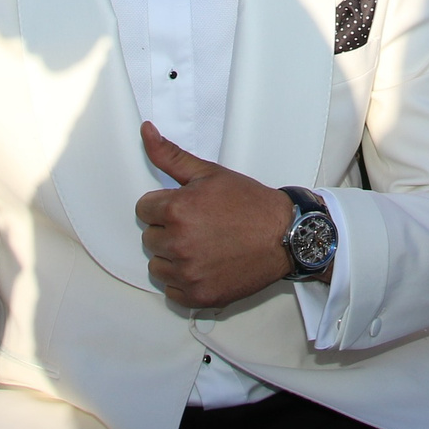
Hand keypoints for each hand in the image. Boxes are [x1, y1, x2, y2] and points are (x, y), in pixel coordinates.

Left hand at [134, 123, 299, 307]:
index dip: (164, 206)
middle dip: (169, 230)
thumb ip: (170, 155)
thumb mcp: (209, 173)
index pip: (144, 209)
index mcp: (177, 210)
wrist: (284, 236)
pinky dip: (184, 281)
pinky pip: (171, 291)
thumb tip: (146, 132)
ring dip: (173, 258)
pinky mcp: (197, 296)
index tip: (186, 208)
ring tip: (202, 247)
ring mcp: (187, 273)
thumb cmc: (250, 205)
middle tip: (199, 226)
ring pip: (157, 265)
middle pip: (150, 237)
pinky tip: (205, 266)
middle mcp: (178, 243)